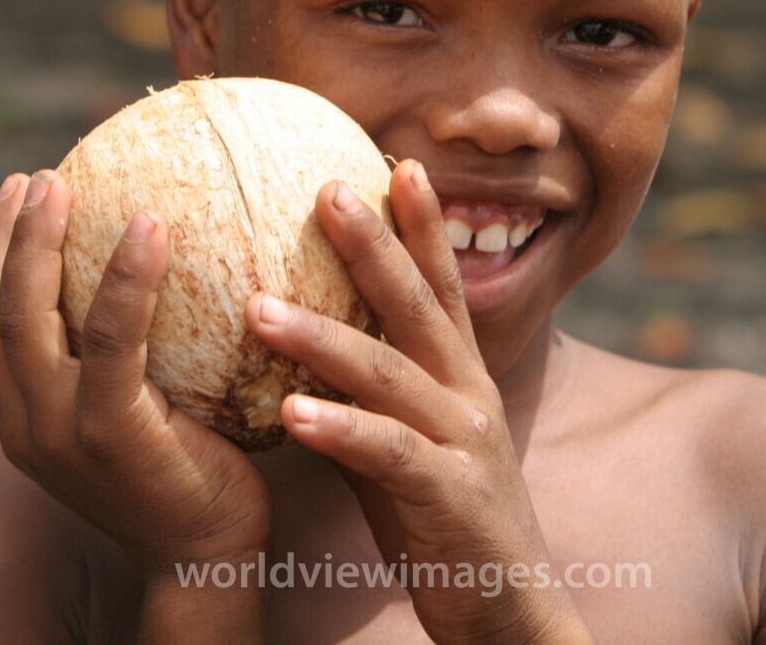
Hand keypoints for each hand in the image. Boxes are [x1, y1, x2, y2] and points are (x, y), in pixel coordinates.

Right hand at [0, 170, 272, 579]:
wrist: (208, 556)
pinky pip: (113, 339)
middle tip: (34, 177)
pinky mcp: (108, 432)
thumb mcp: (141, 413)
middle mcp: (24, 424)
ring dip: (38, 243)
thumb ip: (128, 359)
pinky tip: (150, 226)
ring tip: (63, 182)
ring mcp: (58, 431)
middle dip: (4, 236)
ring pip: (28, 317)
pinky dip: (126, 278)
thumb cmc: (194, 474)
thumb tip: (162, 269)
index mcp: (23, 418)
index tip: (15, 194)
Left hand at [244, 160, 591, 644]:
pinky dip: (339, 427)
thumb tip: (298, 356)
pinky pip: (385, 453)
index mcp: (463, 378)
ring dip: (321, 335)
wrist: (508, 607)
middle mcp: (469, 395)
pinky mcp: (447, 495)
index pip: (442, 286)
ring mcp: (463, 442)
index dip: (423, 225)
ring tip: (257, 305)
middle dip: (376, 243)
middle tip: (328, 189)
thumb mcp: (408, 445)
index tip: (396, 165)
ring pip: (389, 372)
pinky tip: (290, 412)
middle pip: (419, 305)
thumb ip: (369, 397)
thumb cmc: (445, 520)